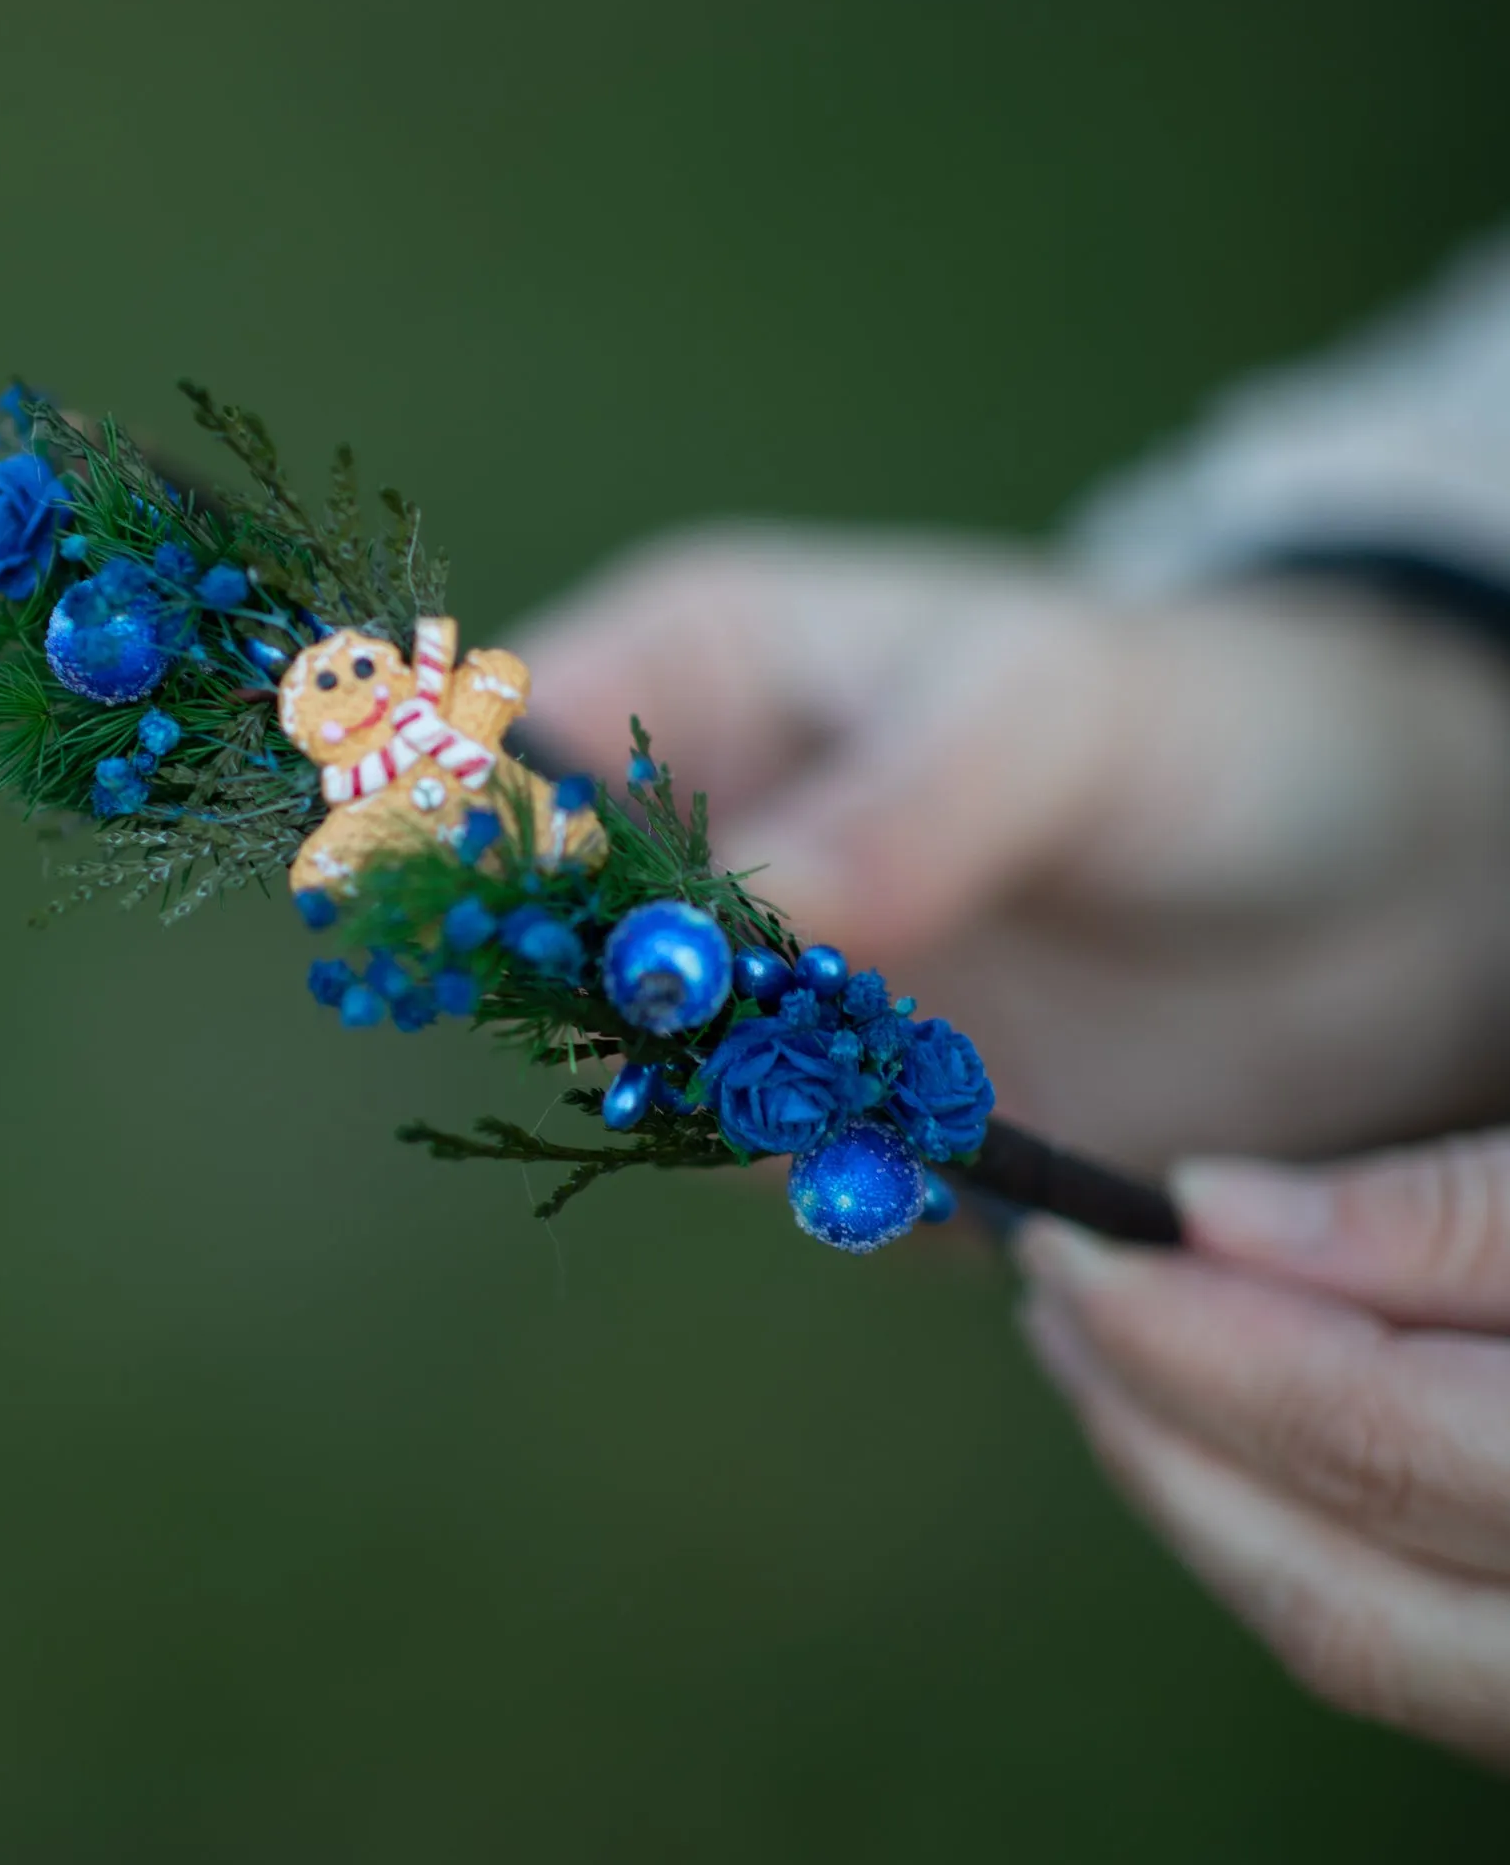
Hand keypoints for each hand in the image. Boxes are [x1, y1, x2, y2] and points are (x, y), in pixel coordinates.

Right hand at [517, 532, 1509, 1160]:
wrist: (1384, 876)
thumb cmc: (1198, 719)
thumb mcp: (1052, 714)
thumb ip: (897, 808)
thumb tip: (735, 925)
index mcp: (690, 673)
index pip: (503, 750)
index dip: (479, 844)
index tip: (568, 924)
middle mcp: (698, 840)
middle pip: (550, 945)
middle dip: (632, 1009)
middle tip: (773, 1027)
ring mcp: (767, 989)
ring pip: (657, 1083)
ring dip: (756, 1115)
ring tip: (909, 1087)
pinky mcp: (851, 1118)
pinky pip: (790, 1181)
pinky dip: (855, 1191)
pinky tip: (959, 1160)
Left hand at [1019, 1134, 1509, 1769]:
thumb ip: (1453, 1217)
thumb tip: (1208, 1213)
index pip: (1380, 1448)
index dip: (1198, 1345)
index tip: (1068, 1244)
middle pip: (1345, 1599)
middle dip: (1163, 1436)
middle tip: (1045, 1286)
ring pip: (1363, 1646)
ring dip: (1198, 1495)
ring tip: (1088, 1340)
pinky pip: (1408, 1652)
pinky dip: (1284, 1539)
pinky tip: (1203, 1434)